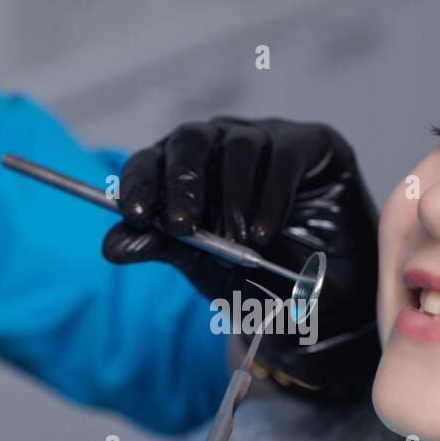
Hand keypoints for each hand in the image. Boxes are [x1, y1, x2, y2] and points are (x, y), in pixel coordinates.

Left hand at [102, 117, 379, 399]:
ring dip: (231, 197)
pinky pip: (282, 157)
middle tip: (183, 224)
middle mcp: (222, 147)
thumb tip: (111, 244)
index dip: (139, 182)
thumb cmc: (264, 281)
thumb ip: (166, 251)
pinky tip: (266, 232)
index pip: (150, 161)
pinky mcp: (312, 144)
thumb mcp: (209, 272)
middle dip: (182, 181)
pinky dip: (271, 195)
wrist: (328, 302)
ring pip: (237, 146)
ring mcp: (268, 140)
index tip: (134, 214)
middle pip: (190, 139)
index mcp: (187, 174)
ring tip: (239, 240)